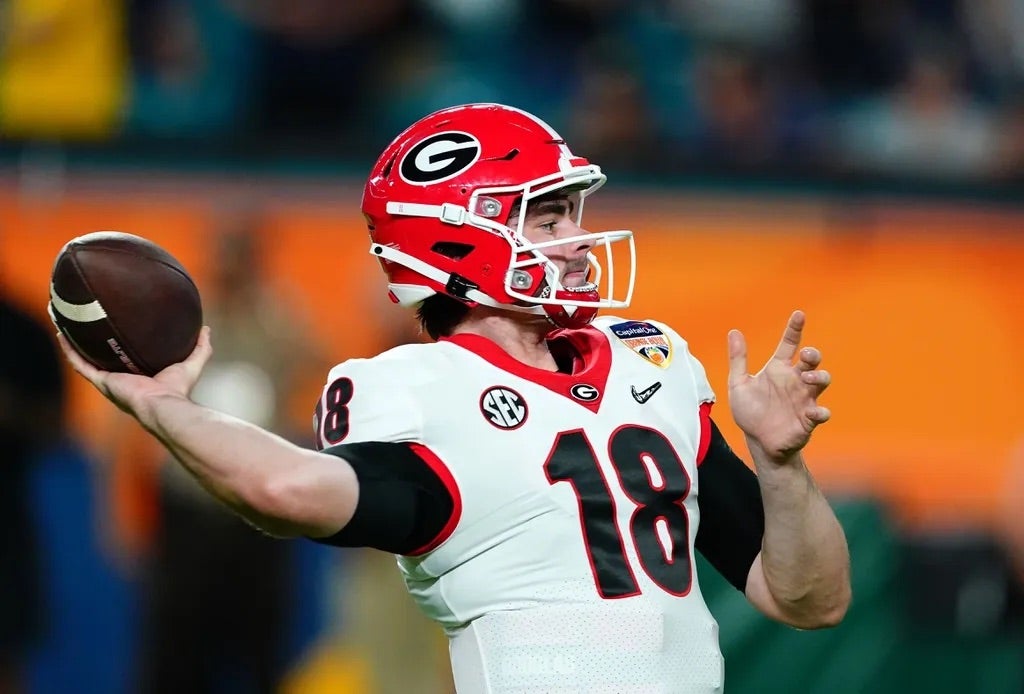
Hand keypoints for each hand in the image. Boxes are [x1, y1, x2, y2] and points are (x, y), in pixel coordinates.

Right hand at [56, 327, 212, 424]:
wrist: (164, 405)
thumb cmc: (178, 390)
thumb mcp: (191, 363)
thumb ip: (200, 348)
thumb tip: (206, 329)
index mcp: (138, 377)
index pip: (125, 359)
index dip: (119, 346)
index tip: (115, 329)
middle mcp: (120, 379)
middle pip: (102, 358)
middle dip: (93, 343)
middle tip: (85, 323)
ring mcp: (108, 381)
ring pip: (85, 359)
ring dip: (74, 343)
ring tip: (66, 323)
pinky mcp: (102, 381)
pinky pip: (80, 364)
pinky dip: (70, 350)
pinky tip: (62, 334)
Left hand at [727, 311, 830, 463]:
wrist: (758, 441)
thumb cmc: (750, 411)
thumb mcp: (739, 384)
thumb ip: (738, 359)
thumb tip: (734, 331)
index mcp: (778, 369)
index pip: (789, 344)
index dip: (795, 329)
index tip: (799, 314)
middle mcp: (795, 380)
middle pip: (812, 360)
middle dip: (813, 354)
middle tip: (806, 355)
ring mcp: (804, 399)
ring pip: (822, 381)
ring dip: (819, 377)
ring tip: (808, 378)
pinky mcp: (808, 419)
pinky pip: (821, 413)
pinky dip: (820, 412)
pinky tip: (812, 412)